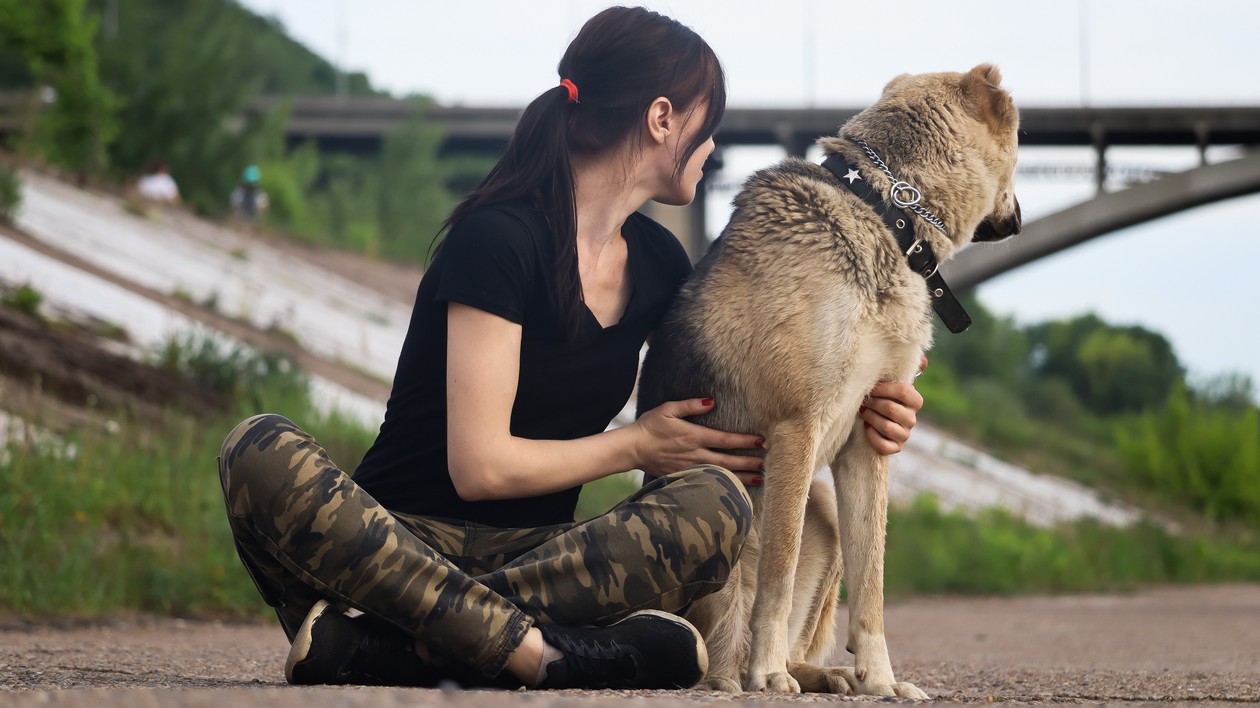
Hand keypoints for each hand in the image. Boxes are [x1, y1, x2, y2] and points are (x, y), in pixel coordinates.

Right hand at [634, 398, 764, 484]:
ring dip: (742, 478)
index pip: (725, 440)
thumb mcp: (669, 409)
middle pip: (728, 461)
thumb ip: (691, 405)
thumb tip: (712, 401)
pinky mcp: (683, 477)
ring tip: (760, 479)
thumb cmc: (650, 426)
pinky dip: (723, 485)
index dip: (744, 441)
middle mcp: (695, 454)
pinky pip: (708, 482)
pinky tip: (736, 488)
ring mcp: (690, 469)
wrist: (632, 448)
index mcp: (693, 436)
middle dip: (750, 463)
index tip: (761, 442)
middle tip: (768, 465)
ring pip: (721, 475)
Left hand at [858, 356, 926, 454]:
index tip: (871, 388)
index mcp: (915, 401)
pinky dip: (872, 436)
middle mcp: (912, 419)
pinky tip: (866, 427)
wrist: (870, 419)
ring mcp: (904, 435)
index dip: (885, 389)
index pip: (904, 392)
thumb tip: (924, 360)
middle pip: (892, 410)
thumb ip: (904, 372)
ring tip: (863, 412)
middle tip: (863, 400)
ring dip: (871, 418)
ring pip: (887, 427)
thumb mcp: (890, 383)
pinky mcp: (895, 448)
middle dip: (874, 404)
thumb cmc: (880, 397)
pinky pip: (884, 445)